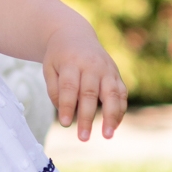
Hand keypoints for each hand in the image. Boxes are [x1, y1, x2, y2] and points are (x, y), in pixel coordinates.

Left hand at [43, 18, 126, 140]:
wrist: (74, 34)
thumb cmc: (59, 57)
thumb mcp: (49, 68)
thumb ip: (55, 90)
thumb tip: (66, 113)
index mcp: (71, 62)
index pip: (69, 87)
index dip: (67, 106)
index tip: (65, 124)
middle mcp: (92, 65)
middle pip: (90, 93)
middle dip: (86, 117)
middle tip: (83, 137)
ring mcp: (107, 69)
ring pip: (112, 94)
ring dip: (111, 116)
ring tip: (107, 135)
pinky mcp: (116, 74)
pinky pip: (121, 94)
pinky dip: (120, 110)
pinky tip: (114, 126)